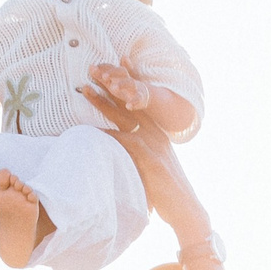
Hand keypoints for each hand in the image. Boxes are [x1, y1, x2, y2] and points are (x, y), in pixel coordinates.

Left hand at [76, 80, 209, 241]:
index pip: (142, 100)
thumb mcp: (154, 164)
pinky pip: (124, 141)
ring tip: (85, 90)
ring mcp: (153, 144)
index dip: (130, 79)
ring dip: (104, 102)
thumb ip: (140, 151)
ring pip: (125, 116)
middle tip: (92, 69)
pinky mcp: (149, 158)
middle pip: (130, 102)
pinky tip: (90, 130)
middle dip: (111, 84)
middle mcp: (156, 132)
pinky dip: (107, 134)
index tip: (118, 61)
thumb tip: (121, 147)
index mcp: (158, 131)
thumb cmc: (166, 190)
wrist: (185, 208)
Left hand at [87, 58, 149, 113]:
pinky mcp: (141, 100)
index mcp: (120, 76)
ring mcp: (135, 89)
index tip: (93, 68)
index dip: (104, 68)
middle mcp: (127, 80)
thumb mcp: (113, 83)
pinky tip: (128, 106)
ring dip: (122, 84)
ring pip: (131, 83)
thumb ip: (102, 76)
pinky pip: (138, 100)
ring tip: (113, 88)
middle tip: (103, 76)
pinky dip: (134, 102)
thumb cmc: (124, 89)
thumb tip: (90, 67)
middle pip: (122, 72)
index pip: (111, 68)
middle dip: (113, 73)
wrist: (145, 97)